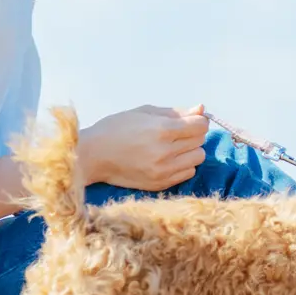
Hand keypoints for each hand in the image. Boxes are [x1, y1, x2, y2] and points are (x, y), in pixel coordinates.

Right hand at [78, 104, 209, 190]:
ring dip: (190, 151)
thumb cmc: (117, 128)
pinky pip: (187, 173)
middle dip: (193, 134)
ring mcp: (163, 171)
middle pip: (200, 141)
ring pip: (198, 158)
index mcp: (162, 130)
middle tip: (176, 133)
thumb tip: (201, 110)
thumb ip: (176, 112)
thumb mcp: (145, 112)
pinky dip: (182, 165)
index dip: (197, 120)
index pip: (200, 125)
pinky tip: (167, 160)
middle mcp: (165, 152)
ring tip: (172, 147)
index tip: (189, 120)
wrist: (93, 155)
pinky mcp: (160, 185)